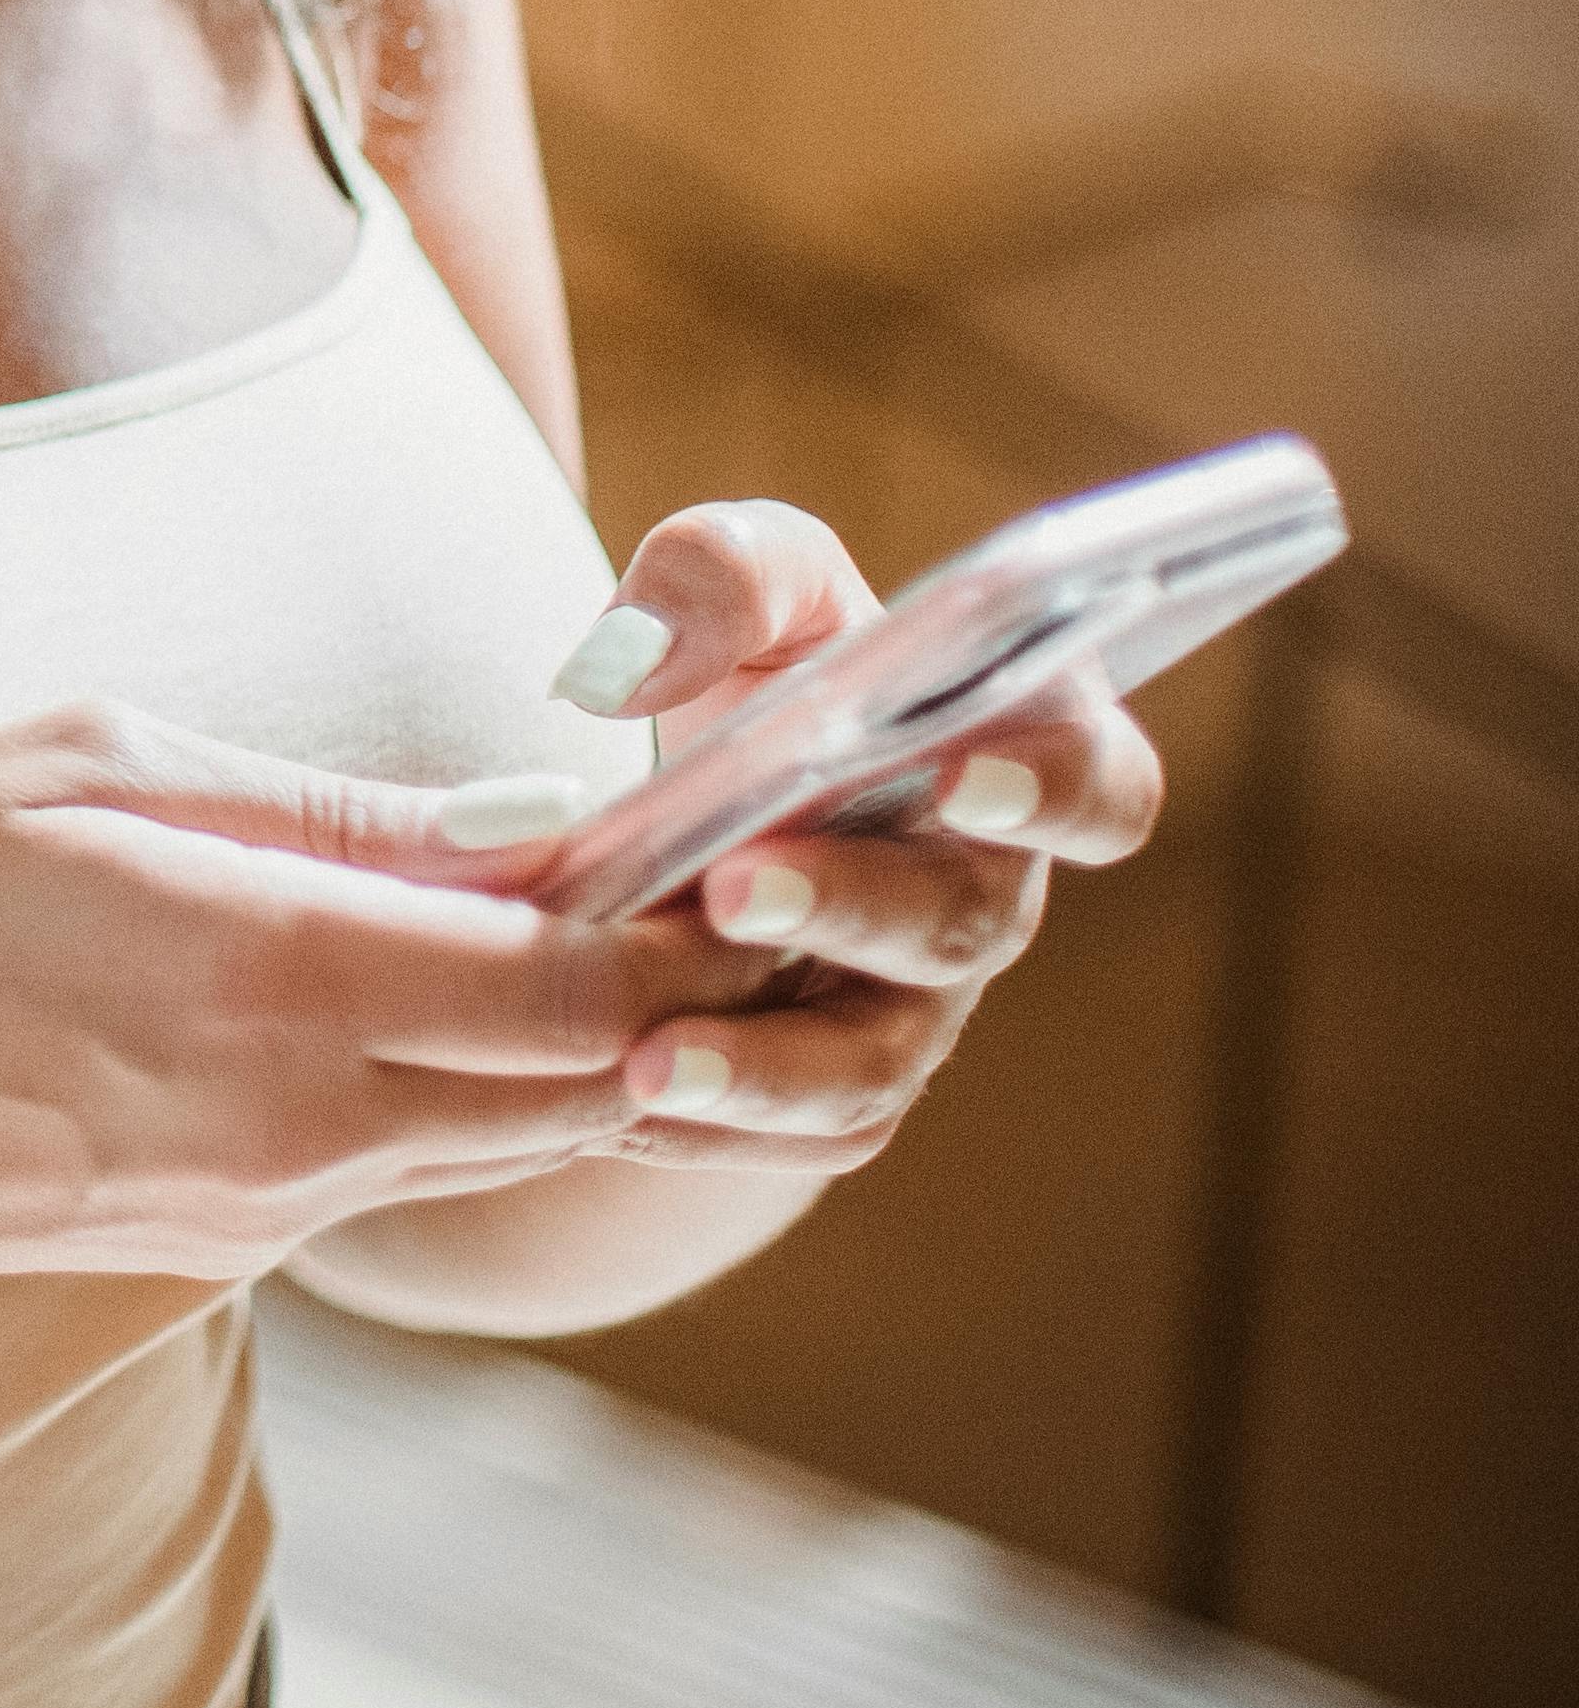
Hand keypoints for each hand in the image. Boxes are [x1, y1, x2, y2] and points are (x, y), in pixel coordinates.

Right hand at [0, 698, 776, 1286]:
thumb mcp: (88, 766)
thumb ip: (323, 808)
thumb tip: (519, 829)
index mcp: (280, 979)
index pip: (585, 986)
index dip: (688, 925)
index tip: (722, 837)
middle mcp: (308, 1121)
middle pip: (595, 1084)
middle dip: (677, 991)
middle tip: (707, 878)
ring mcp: (274, 1206)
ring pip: (516, 1137)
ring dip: (582, 1044)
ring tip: (596, 925)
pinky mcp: (230, 1244)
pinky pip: (406, 1161)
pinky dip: (468, 1085)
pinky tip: (437, 999)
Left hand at [536, 500, 1169, 1171]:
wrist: (688, 794)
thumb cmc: (763, 660)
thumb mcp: (749, 581)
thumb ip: (717, 575)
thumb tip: (628, 659)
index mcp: (1013, 753)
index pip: (1098, 782)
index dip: (1051, 786)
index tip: (960, 770)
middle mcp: (982, 894)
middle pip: (957, 926)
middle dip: (847, 907)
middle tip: (731, 886)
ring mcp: (916, 1006)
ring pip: (871, 1064)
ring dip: (766, 1068)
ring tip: (650, 1059)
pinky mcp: (838, 1089)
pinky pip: (792, 1133)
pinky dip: (706, 1126)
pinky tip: (609, 1104)